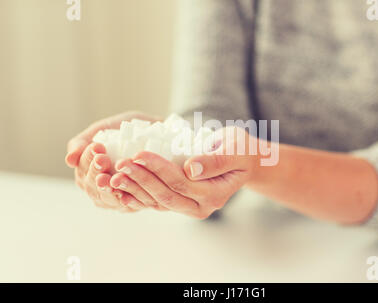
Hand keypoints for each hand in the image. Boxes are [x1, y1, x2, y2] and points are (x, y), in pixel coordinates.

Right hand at [65, 111, 161, 211]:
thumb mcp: (101, 130)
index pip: (82, 170)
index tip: (97, 148)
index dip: (87, 160)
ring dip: (108, 187)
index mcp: (88, 172)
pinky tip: (127, 191)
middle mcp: (100, 188)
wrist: (156, 132)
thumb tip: (69, 160)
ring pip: (107, 198)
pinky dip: (126, 199)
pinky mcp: (136, 204)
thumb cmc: (126, 131)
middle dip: (96, 172)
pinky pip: (129, 206)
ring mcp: (117, 198)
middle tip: (103, 158)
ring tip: (111, 176)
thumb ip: (82, 143)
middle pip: (92, 186)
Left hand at [111, 126, 259, 217]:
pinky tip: (121, 188)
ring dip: (136, 189)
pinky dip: (139, 195)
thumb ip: (215, 160)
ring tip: (114, 175)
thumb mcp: (234, 149)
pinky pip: (158, 201)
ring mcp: (191, 207)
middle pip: (167, 196)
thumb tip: (190, 168)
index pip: (182, 183)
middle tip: (121, 164)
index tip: (139, 153)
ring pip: (159, 202)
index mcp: (216, 194)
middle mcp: (202, 207)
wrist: (242, 159)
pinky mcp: (181, 202)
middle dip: (142, 180)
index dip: (159, 169)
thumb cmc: (240, 150)